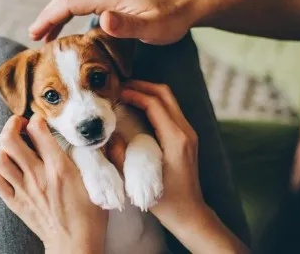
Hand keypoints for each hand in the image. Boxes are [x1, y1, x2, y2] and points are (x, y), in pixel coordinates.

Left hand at [0, 115, 106, 253]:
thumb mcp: (100, 183)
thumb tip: (107, 138)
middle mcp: (38, 175)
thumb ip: (103, 157)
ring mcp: (24, 190)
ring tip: (14, 147)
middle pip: (9, 139)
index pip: (38, 130)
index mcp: (60, 167)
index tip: (41, 120)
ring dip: (3, 148)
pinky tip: (9, 169)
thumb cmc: (91, 215)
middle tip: (20, 125)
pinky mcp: (16, 202)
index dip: (37, 118)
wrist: (75, 245)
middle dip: (11, 125)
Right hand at [29, 0, 203, 44]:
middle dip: (47, 16)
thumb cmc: (172, 18)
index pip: (69, 2)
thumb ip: (126, 25)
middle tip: (34, 37)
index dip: (49, 18)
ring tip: (46, 36)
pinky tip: (69, 27)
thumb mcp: (151, 27)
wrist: (189, 2)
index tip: (35, 35)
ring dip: (57, 15)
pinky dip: (70, 13)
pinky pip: (84, 1)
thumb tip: (100, 20)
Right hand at [117, 80, 203, 222]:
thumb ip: (121, 157)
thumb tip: (108, 137)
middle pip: (165, 94)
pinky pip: (170, 110)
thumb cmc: (167, 202)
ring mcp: (188, 133)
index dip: (134, 93)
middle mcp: (186, 132)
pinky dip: (153, 103)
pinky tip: (137, 108)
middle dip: (142, 86)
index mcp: (176, 139)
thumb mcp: (139, 181)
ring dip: (148, 92)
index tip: (116, 92)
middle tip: (120, 87)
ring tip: (126, 94)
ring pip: (169, 99)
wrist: (190, 213)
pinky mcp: (186, 137)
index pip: (155, 104)